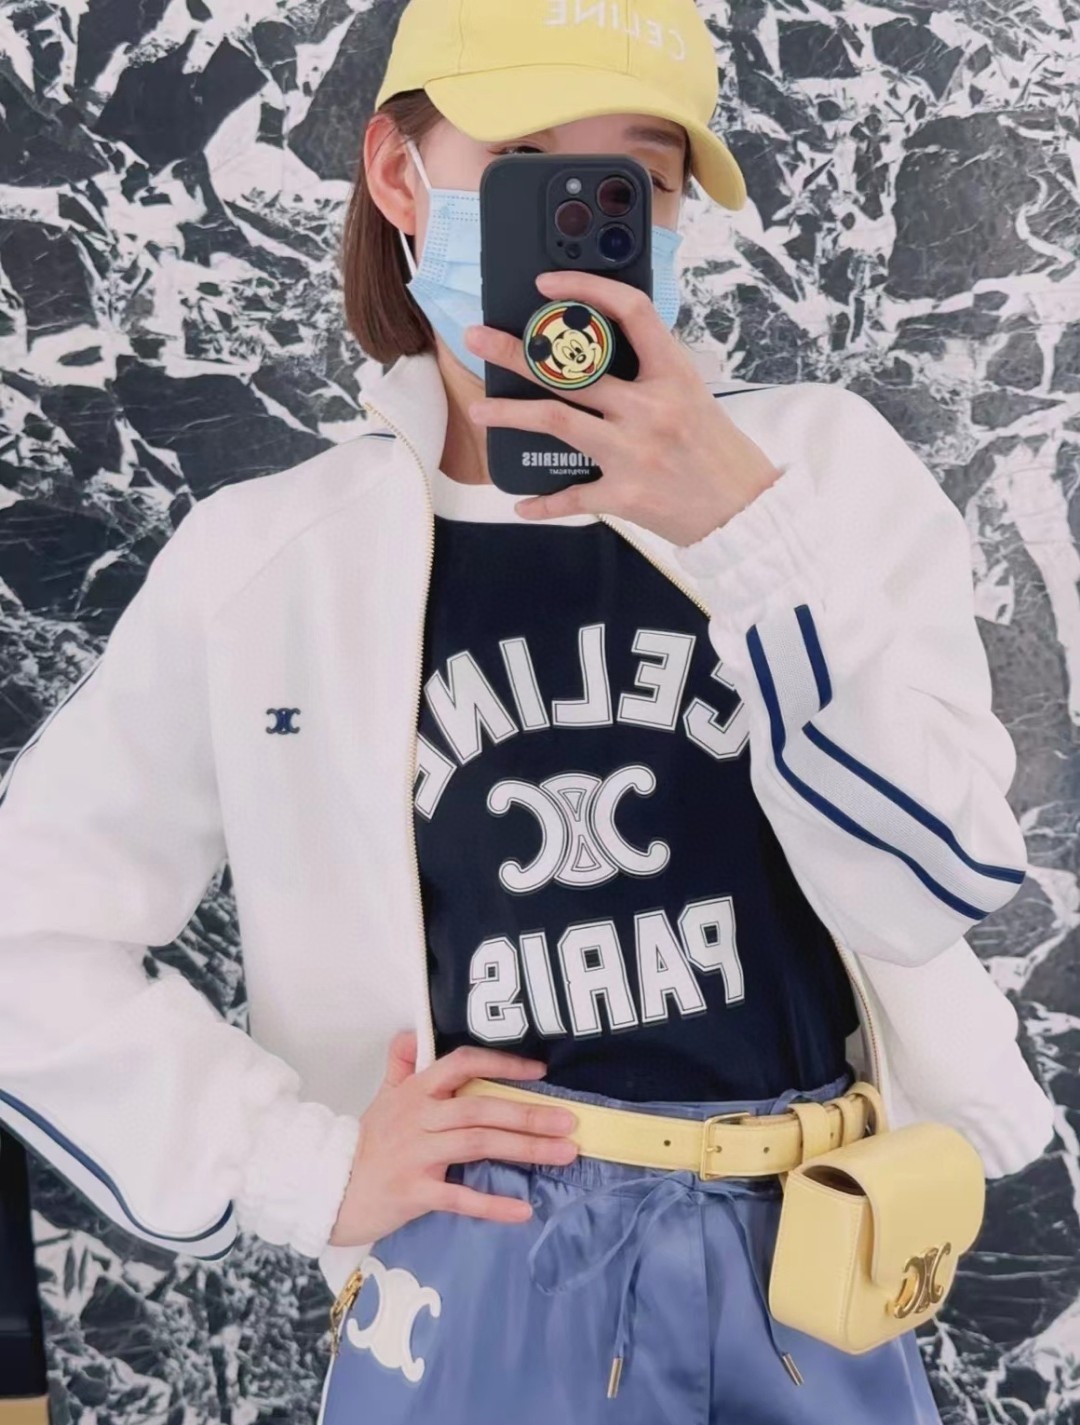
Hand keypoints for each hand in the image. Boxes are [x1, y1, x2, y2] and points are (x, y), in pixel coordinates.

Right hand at [327, 1030, 579, 1246]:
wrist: (325, 1188)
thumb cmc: (364, 1143)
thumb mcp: (381, 1097)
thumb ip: (400, 1066)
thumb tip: (410, 1035)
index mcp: (416, 1091)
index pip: (462, 1064)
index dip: (502, 1063)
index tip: (539, 1071)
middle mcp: (420, 1117)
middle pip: (481, 1108)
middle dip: (529, 1112)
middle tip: (570, 1120)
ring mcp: (417, 1155)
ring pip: (479, 1144)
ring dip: (526, 1148)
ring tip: (564, 1153)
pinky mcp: (414, 1192)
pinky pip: (460, 1197)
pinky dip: (493, 1205)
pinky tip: (524, 1210)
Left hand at [463, 269, 782, 547]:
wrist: (743, 509)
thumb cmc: (715, 449)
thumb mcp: (692, 394)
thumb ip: (649, 371)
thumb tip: (594, 350)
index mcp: (671, 373)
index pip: (629, 311)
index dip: (585, 289)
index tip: (547, 286)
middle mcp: (650, 408)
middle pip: (571, 369)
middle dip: (516, 352)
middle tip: (478, 339)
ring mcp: (634, 451)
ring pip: (556, 421)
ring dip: (510, 413)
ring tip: (480, 408)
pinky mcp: (624, 494)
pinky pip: (572, 497)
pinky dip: (543, 503)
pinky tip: (521, 503)